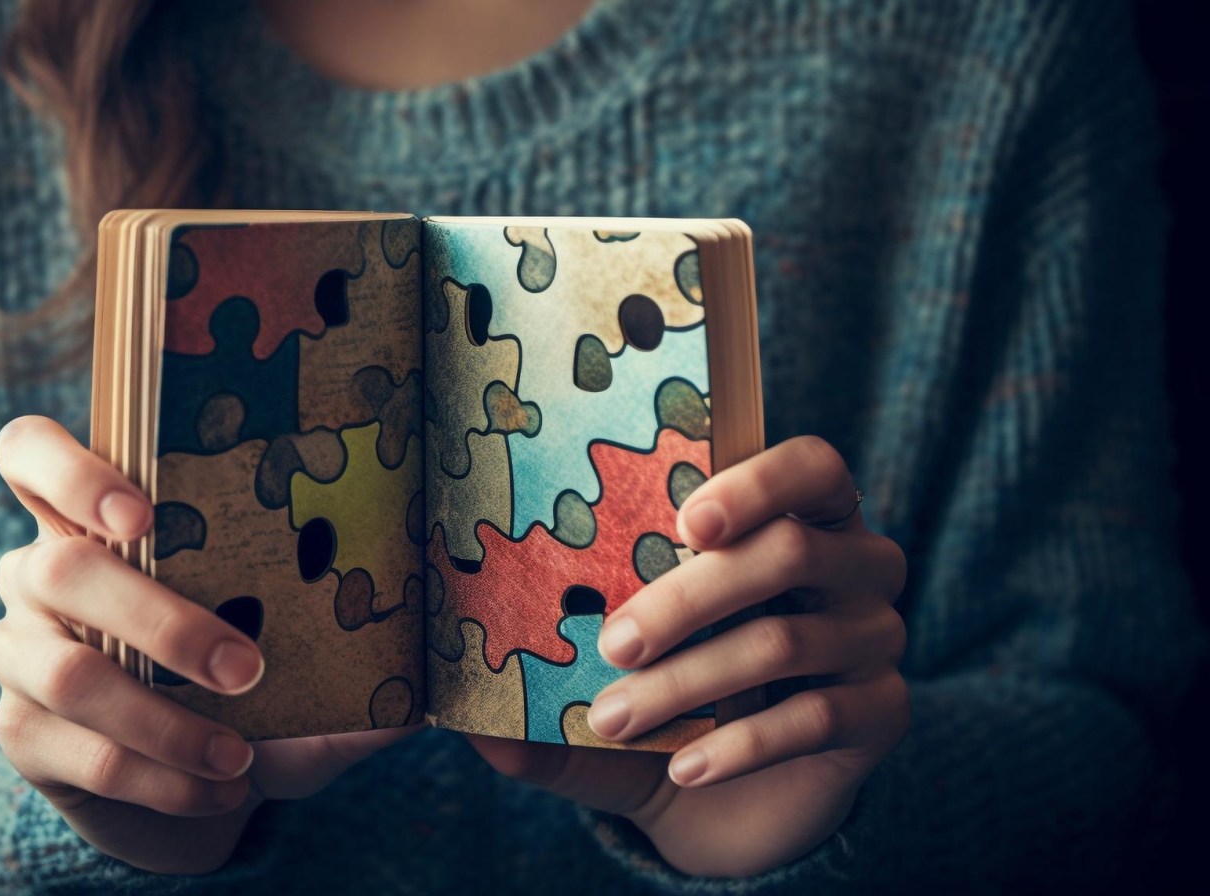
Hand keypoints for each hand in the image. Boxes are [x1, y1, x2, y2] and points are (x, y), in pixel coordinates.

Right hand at [0, 416, 412, 873]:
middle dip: (159, 619)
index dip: (70, 470)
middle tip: (245, 667)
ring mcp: (16, 653)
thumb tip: (423, 677)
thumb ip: (345, 647)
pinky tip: (219, 791)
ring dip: (165, 721)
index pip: (29, 452)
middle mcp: (38, 573)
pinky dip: (159, 778)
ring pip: (70, 673)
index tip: (142, 515)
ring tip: (241, 755)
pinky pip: (81, 754)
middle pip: (60, 568)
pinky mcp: (20, 733)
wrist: (195, 775)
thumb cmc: (246, 683)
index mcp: (94, 518)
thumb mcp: (294, 653)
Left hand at [470, 436, 907, 876]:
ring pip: (788, 640)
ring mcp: (878, 637)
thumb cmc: (660, 704)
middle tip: (613, 644)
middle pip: (789, 552)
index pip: (810, 466)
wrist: (724, 802)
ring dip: (691, 682)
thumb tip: (464, 715)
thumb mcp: (602, 683)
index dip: (759, 481)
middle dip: (689, 598)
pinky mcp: (888, 712)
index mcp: (797, 519)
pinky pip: (819, 718)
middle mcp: (856, 565)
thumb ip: (547, 683)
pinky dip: (740, 745)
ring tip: (615, 717)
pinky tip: (683, 767)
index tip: (686, 520)